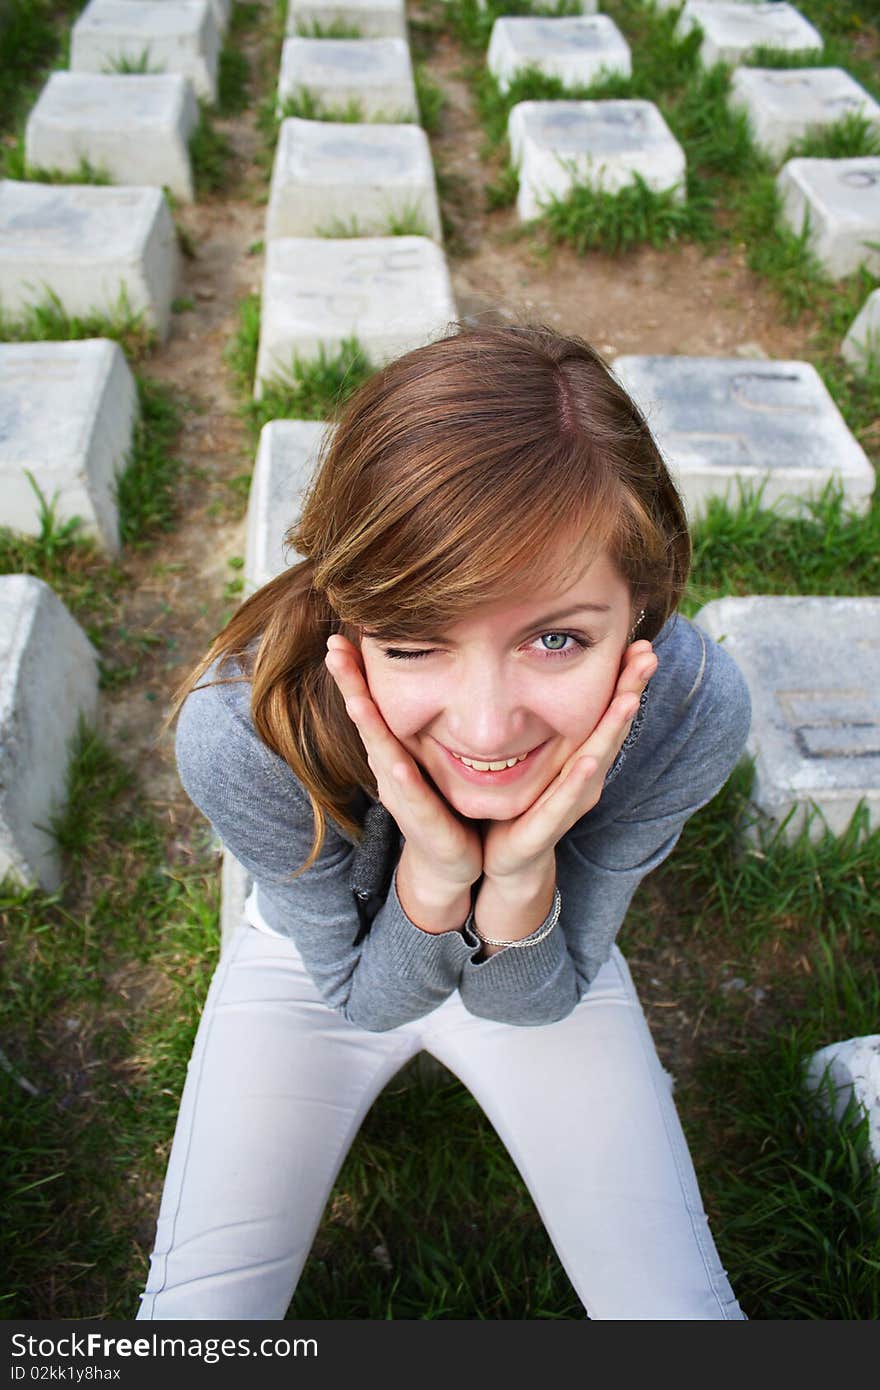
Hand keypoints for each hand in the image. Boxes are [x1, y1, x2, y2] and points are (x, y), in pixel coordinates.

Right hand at [324, 635, 482, 896]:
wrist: (455, 863)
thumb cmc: (443, 805)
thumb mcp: (433, 756)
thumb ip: (431, 721)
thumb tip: (438, 671)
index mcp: (393, 753)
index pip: (371, 706)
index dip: (353, 674)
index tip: (338, 638)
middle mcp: (390, 772)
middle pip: (366, 723)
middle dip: (350, 687)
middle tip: (333, 649)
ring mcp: (404, 799)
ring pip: (382, 756)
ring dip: (368, 728)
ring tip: (357, 700)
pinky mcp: (425, 826)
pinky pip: (414, 800)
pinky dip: (403, 781)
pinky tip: (395, 764)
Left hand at [481, 640, 657, 882]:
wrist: (508, 857)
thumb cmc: (525, 800)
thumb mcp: (538, 753)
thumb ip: (542, 715)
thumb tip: (536, 661)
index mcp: (582, 756)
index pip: (608, 711)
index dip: (626, 679)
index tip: (641, 642)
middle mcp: (585, 778)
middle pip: (611, 729)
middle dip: (630, 691)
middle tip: (648, 655)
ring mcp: (570, 803)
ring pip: (596, 760)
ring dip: (613, 729)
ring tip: (628, 699)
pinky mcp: (546, 827)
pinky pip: (563, 802)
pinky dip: (577, 782)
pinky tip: (588, 761)